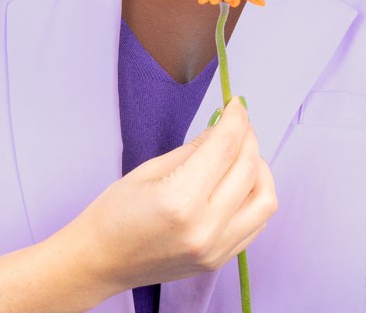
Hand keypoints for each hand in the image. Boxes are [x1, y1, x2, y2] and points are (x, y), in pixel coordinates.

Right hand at [75, 98, 276, 292]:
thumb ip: (195, 148)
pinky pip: (257, 223)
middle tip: (237, 123)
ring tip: (241, 154)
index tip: (237, 103)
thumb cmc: (115, 213)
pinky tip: (238, 182)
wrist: (100, 262)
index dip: (236, 119)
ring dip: (259, 168)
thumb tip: (224, 126)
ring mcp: (216, 249)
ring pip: (265, 199)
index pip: (225, 147)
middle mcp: (205, 228)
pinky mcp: (220, 261)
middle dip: (248, 137)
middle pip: (249, 169)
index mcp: (181, 200)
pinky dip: (255, 196)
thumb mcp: (150, 169)